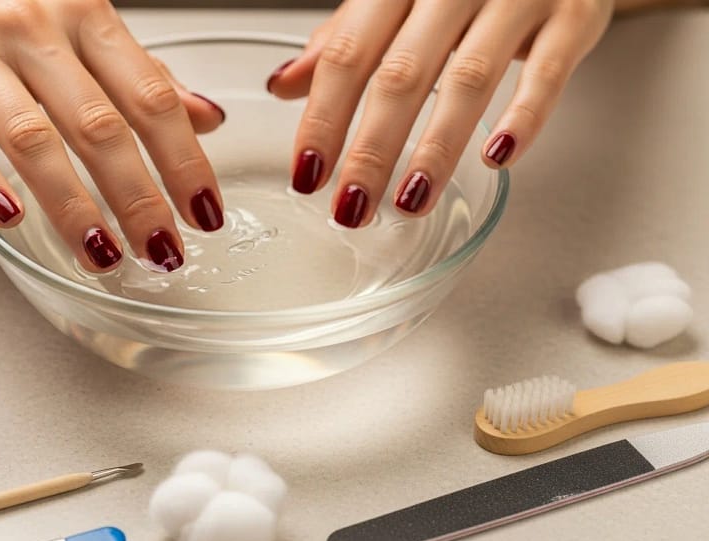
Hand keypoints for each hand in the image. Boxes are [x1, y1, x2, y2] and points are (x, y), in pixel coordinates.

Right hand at [0, 0, 226, 271]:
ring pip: (32, 138)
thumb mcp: (74, 25)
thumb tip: (206, 117)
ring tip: (101, 254)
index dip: (183, 160)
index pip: (149, 97)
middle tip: (160, 252)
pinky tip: (8, 217)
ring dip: (72, 206)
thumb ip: (137, 71)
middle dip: (138, 199)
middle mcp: (31, 25)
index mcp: (83, 13)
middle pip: (99, 125)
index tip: (202, 212)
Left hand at [267, 0, 613, 226]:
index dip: (324, 116)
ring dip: (436, 150)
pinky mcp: (573, 14)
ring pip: (468, 79)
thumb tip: (284, 85)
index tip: (308, 172)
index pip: (348, 53)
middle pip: (400, 74)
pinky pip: (547, 73)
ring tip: (409, 200)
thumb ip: (345, 38)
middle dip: (371, 149)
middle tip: (352, 205)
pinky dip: (523, 118)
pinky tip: (497, 157)